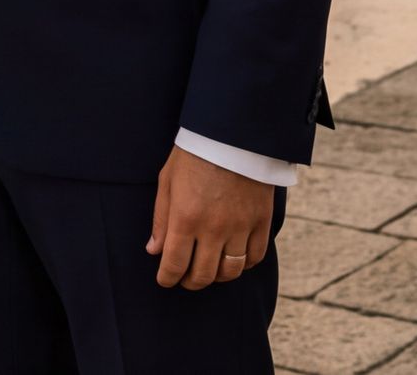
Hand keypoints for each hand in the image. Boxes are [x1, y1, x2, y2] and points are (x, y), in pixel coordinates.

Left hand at [146, 146, 272, 290]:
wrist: (233, 134)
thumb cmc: (193, 155)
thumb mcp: (167, 182)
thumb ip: (161, 219)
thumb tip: (154, 251)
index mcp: (185, 218)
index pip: (175, 264)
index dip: (167, 278)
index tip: (164, 280)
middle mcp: (214, 229)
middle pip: (203, 275)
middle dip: (190, 282)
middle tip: (185, 279)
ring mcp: (240, 227)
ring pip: (230, 271)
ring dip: (217, 277)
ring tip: (208, 271)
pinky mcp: (262, 222)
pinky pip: (255, 257)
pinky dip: (244, 265)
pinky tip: (234, 260)